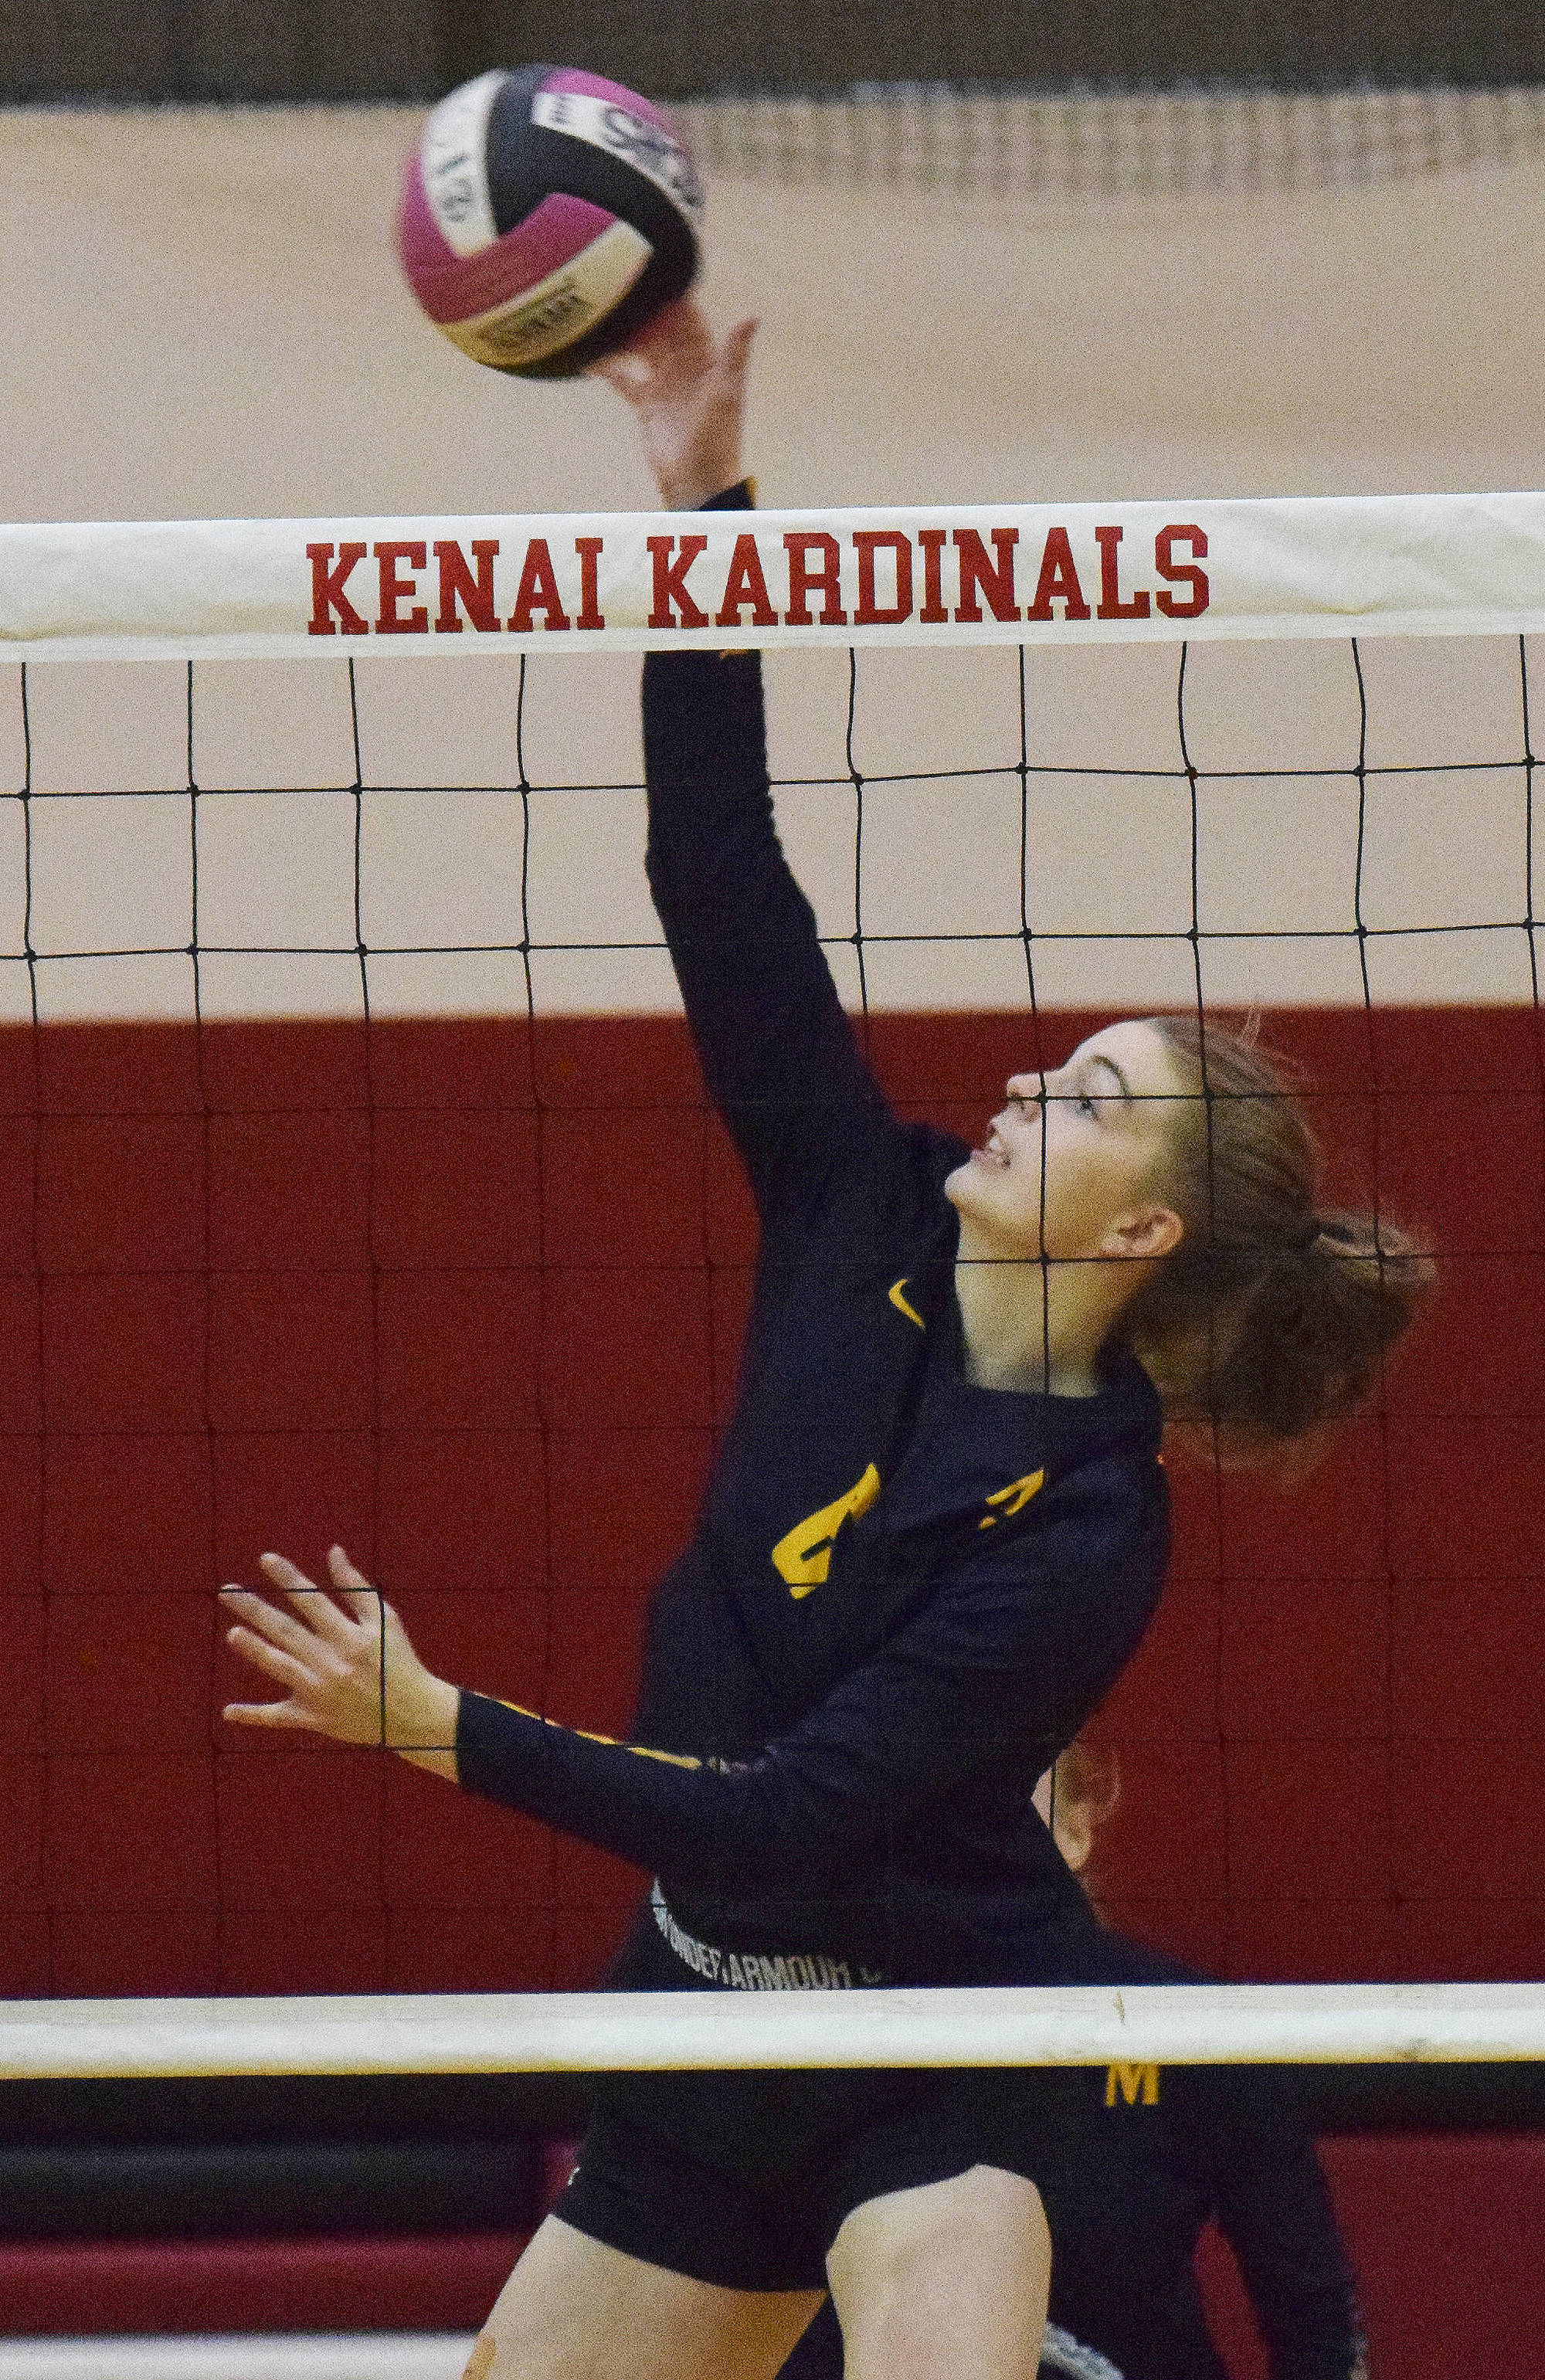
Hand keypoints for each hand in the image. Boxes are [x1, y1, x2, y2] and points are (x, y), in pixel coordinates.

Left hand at [221, 1547, 458, 1777]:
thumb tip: (333, 1551)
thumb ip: (355, 1587)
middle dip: (255, 1609)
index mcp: (349, 1636)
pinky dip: (254, 1716)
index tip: (265, 1559)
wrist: (414, 1714)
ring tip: (233, 1633)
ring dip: (255, 1650)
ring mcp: (320, 1692)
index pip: (311, 1600)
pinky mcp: (314, 1718)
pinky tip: (228, 1712)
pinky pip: (279, 1718)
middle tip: (226, 1591)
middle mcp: (331, 1662)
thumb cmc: (399, 1660)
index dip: (288, 1578)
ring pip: (280, 1668)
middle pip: (286, 1630)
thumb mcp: (385, 1620)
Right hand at [592, 297, 756, 509]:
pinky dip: (607, 367)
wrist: (697, 482)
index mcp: (707, 359)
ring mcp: (664, 384)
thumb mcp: (726, 391)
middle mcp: (685, 367)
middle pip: (661, 329)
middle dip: (643, 309)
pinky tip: (587, 353)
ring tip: (601, 309)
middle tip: (617, 282)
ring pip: (641, 349)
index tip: (655, 269)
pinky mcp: (646, 404)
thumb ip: (735, 352)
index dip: (674, 296)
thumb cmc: (718, 438)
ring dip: (624, 332)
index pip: (689, 318)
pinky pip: (623, 379)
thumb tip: (753, 315)